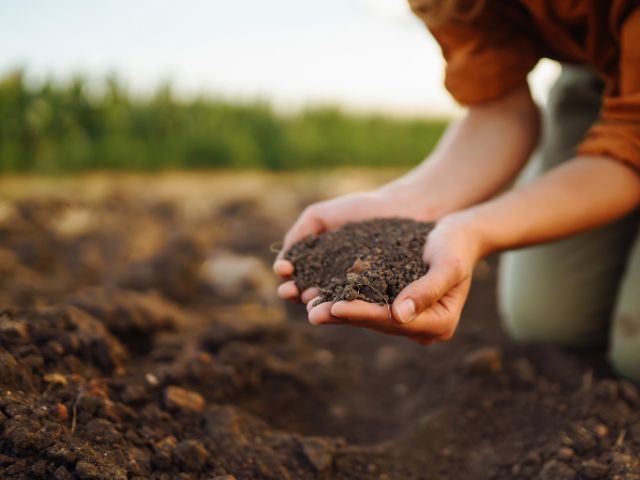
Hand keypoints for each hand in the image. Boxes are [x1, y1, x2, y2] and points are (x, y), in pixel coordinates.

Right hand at [273, 188, 429, 302]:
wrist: (402, 208)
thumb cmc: (361, 210)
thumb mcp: (320, 216)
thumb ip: (299, 233)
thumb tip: (282, 261)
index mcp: (321, 266)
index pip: (298, 277)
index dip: (288, 277)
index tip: (283, 271)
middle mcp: (336, 283)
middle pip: (310, 293)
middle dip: (297, 293)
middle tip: (289, 291)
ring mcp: (358, 292)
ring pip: (332, 302)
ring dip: (317, 304)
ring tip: (308, 301)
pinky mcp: (380, 297)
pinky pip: (361, 303)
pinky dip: (347, 305)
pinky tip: (336, 302)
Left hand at [306, 213, 482, 344]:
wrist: (459, 235)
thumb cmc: (457, 245)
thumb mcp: (448, 264)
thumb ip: (427, 289)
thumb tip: (399, 315)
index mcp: (440, 323)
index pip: (393, 321)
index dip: (363, 314)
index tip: (336, 307)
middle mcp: (423, 327)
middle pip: (377, 323)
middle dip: (343, 316)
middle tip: (312, 313)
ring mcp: (409, 319)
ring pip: (368, 317)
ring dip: (338, 312)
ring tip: (310, 306)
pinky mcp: (397, 306)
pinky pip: (368, 305)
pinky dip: (346, 300)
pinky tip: (321, 295)